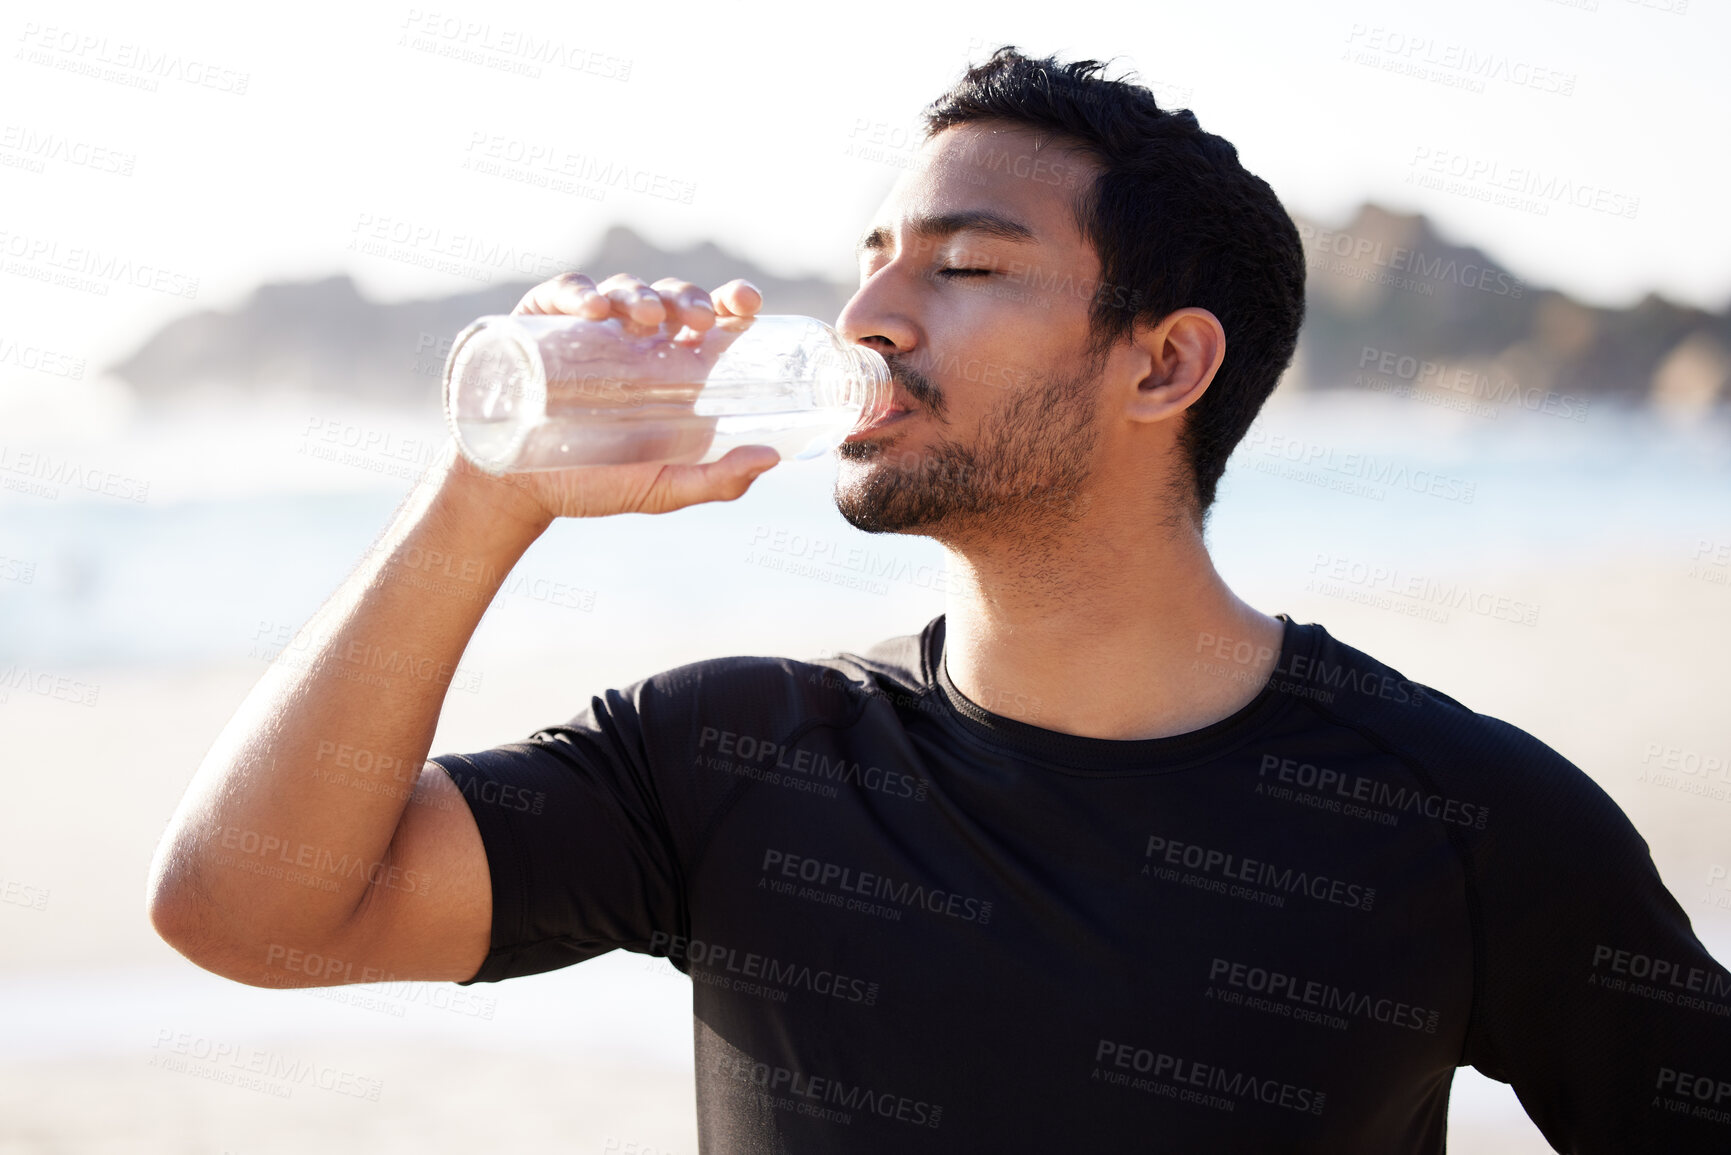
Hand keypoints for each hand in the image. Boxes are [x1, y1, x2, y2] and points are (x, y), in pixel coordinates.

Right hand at [440, 273, 779, 525]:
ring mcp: (589, 329)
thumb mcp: (662, 490)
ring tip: (647, 318)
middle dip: (689, 298)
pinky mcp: (543, 322)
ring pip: (625, 290)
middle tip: (696, 319)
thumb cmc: (593, 486)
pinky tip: (593, 309)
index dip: (731, 302)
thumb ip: (718, 481)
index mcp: (673, 371)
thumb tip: (770, 459)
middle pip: (672, 299)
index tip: (746, 302)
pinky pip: (565, 292)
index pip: (712, 322)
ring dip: (641, 294)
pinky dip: (581, 291)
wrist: (516, 490)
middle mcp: (635, 343)